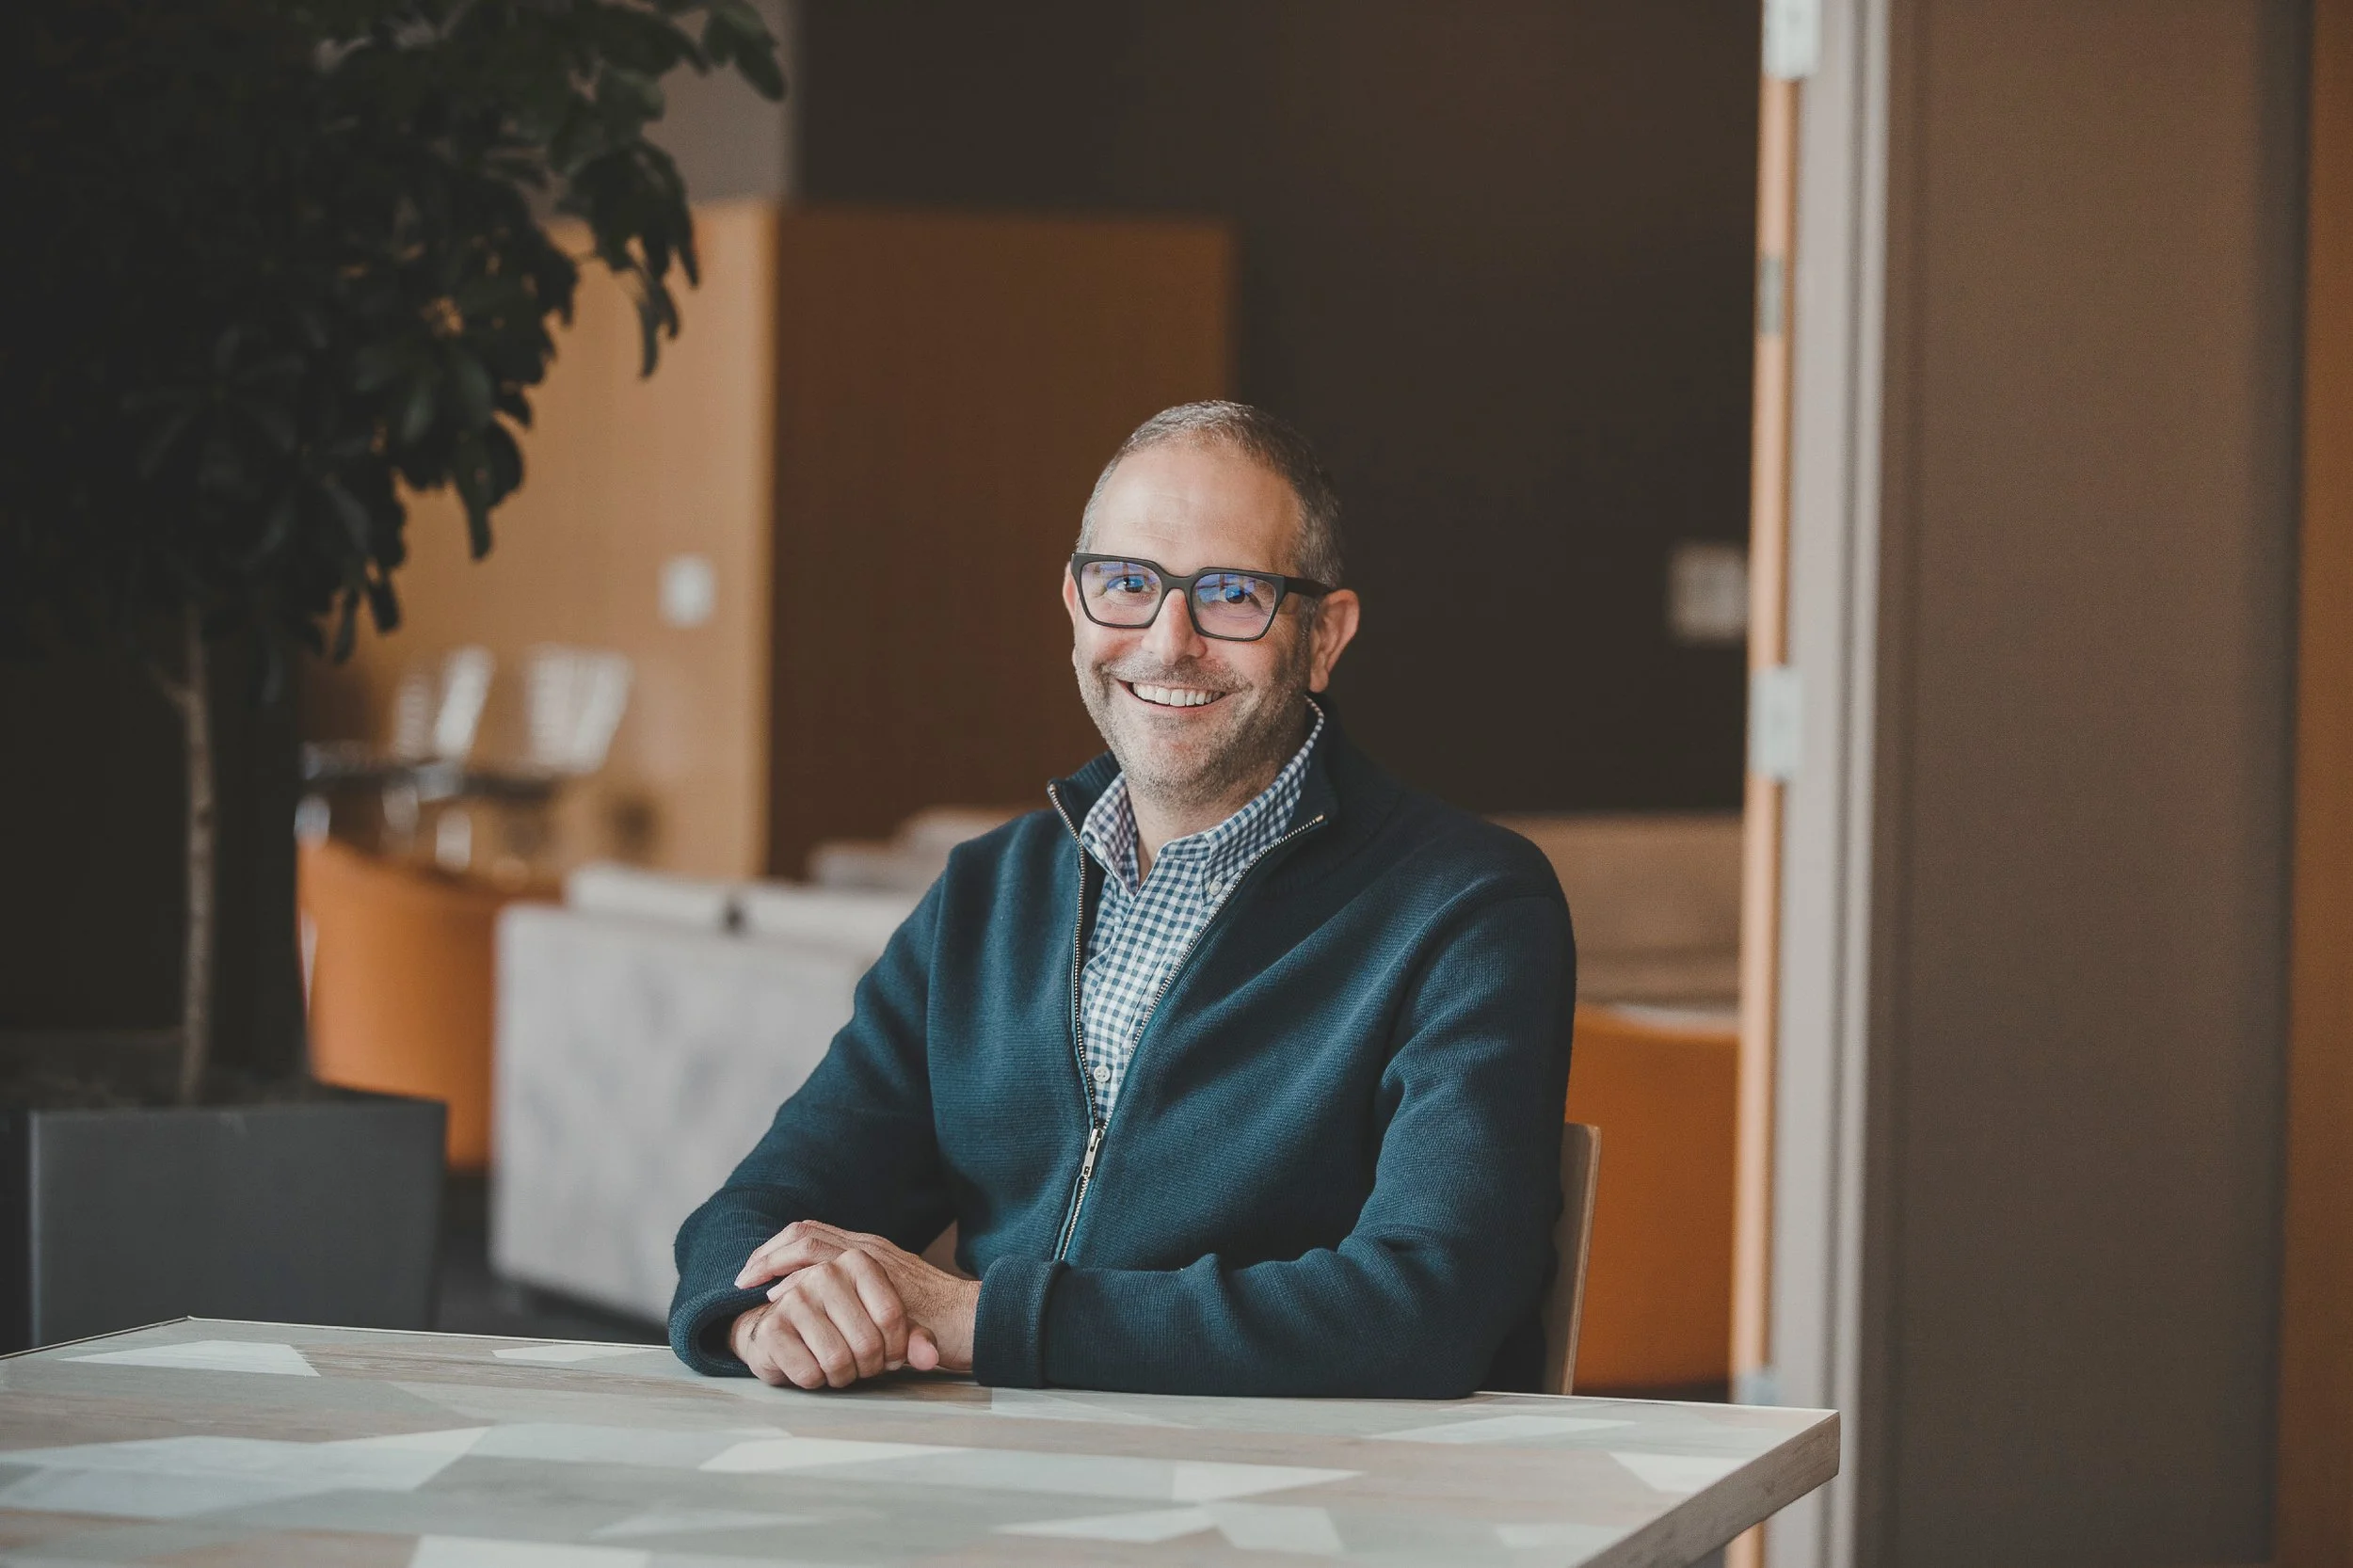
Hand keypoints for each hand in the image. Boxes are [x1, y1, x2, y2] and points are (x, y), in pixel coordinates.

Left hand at [730, 1221, 979, 1387]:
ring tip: (751, 1285)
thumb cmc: (939, 1321)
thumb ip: (864, 1303)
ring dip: (775, 1262)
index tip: (754, 1270)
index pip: (813, 1233)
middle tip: (743, 1276)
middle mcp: (868, 1249)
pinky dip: (796, 1282)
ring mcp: (874, 1262)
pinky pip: (826, 1272)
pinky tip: (780, 1302)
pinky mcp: (877, 1283)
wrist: (978, 1321)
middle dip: (768, 1252)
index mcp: (869, 1251)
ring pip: (811, 1246)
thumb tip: (830, 1312)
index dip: (779, 1248)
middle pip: (805, 1232)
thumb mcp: (894, 1306)